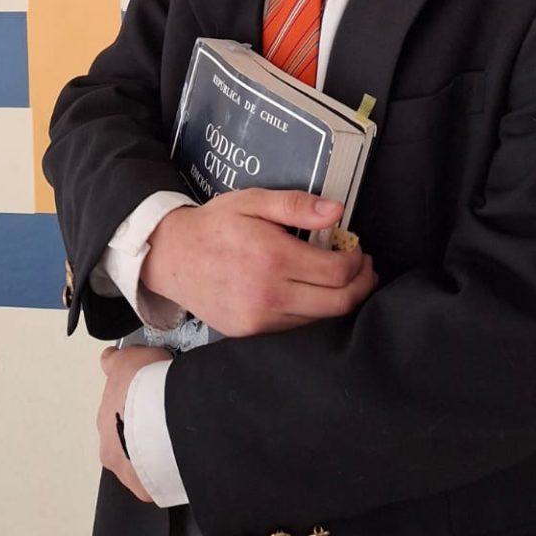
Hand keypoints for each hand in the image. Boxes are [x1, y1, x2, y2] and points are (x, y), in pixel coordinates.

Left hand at [97, 344, 169, 501]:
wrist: (160, 414)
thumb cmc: (142, 386)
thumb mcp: (127, 357)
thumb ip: (117, 361)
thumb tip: (108, 358)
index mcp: (104, 418)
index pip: (116, 414)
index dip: (133, 406)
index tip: (148, 401)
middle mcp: (110, 447)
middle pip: (127, 441)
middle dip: (143, 433)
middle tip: (166, 420)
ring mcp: (128, 471)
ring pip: (141, 462)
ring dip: (155, 453)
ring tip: (177, 440)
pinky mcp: (148, 488)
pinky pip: (159, 480)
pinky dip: (168, 471)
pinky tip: (182, 459)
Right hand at [140, 188, 377, 336]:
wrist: (171, 257)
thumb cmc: (215, 225)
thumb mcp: (253, 201)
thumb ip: (296, 204)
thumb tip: (337, 211)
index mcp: (274, 259)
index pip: (338, 272)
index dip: (358, 262)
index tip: (358, 249)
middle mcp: (269, 296)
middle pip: (338, 304)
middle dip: (361, 285)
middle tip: (365, 269)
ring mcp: (259, 320)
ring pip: (320, 321)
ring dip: (340, 301)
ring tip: (342, 279)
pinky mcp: (250, 333)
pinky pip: (296, 329)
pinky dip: (314, 314)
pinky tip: (314, 294)